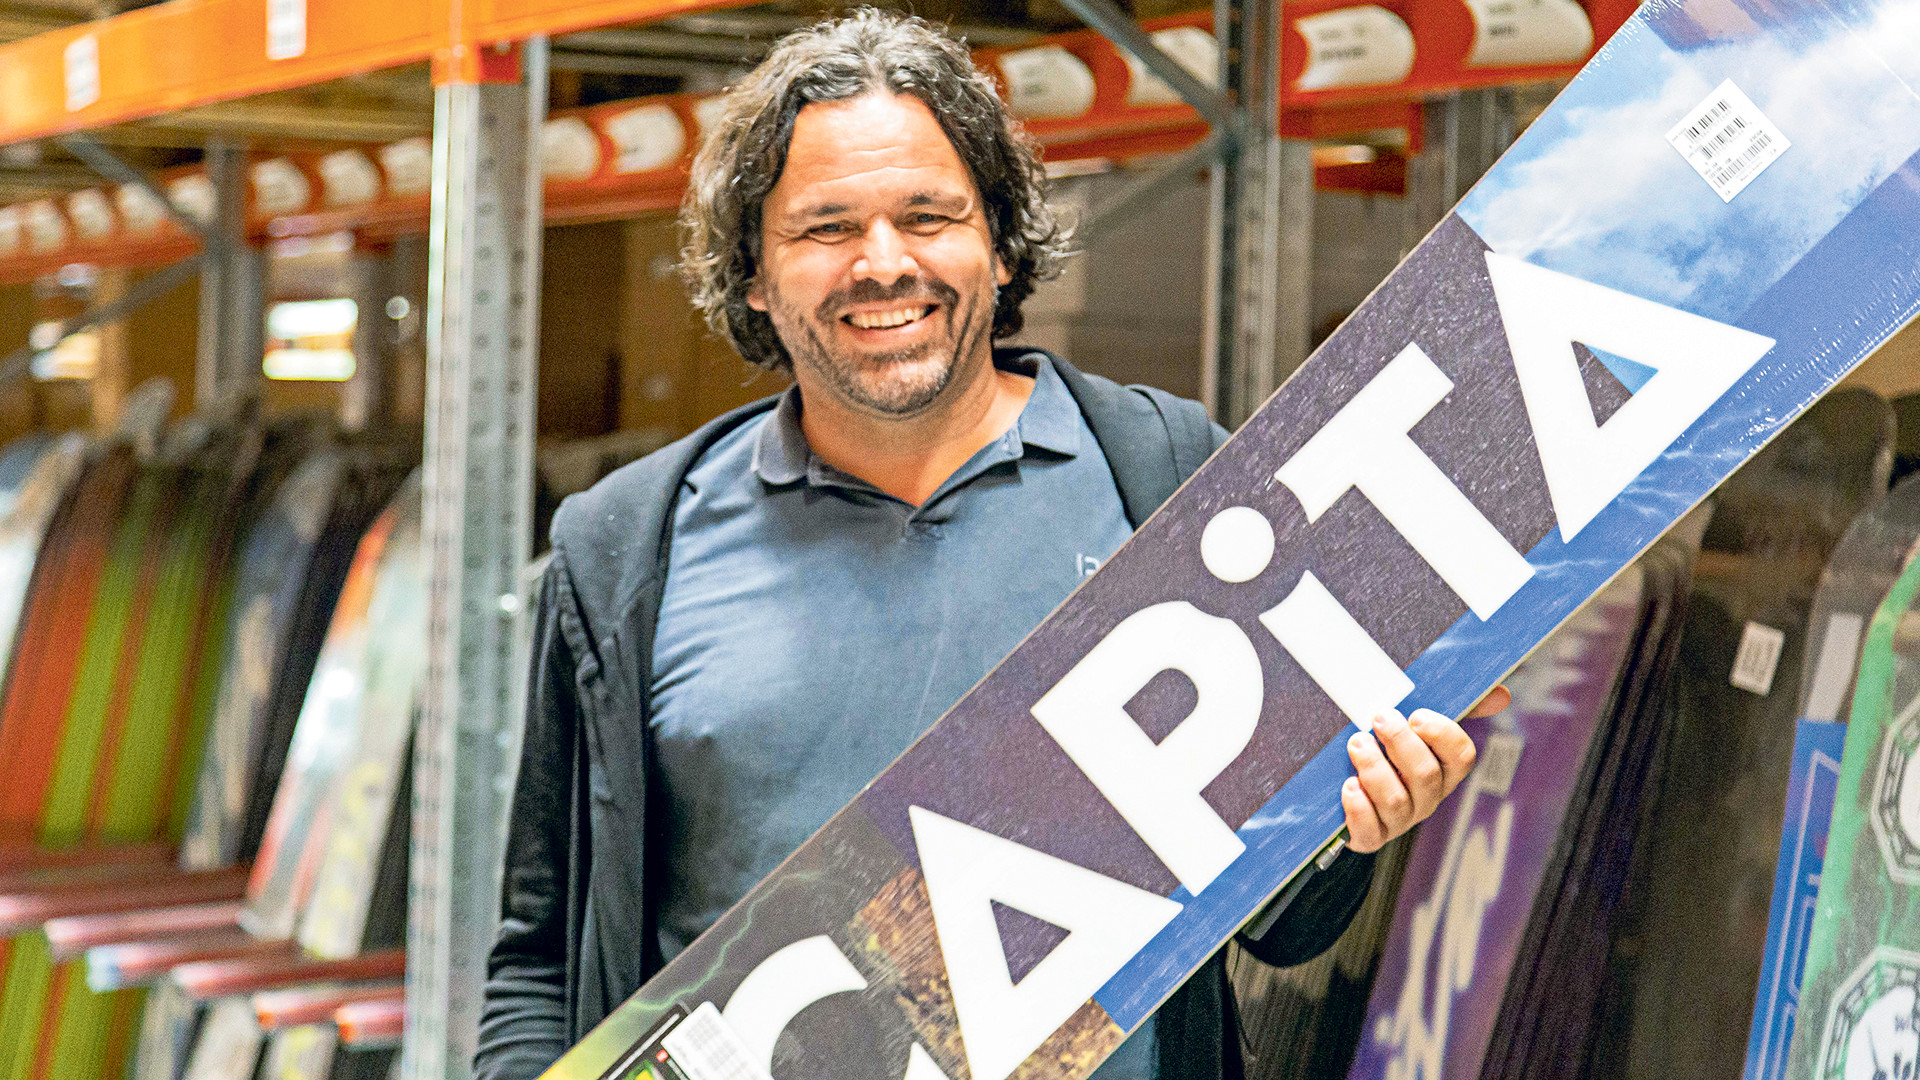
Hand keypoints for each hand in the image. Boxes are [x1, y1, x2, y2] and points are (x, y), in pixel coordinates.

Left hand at [1341, 685, 1508, 852]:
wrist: (1346, 792)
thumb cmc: (1386, 754)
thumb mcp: (1414, 729)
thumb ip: (1452, 710)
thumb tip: (1500, 695)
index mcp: (1443, 771)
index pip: (1460, 756)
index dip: (1441, 734)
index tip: (1417, 715)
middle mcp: (1427, 798)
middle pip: (1426, 775)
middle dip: (1401, 743)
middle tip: (1379, 718)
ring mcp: (1400, 821)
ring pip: (1396, 800)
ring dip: (1375, 768)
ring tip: (1357, 744)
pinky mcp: (1371, 837)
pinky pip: (1369, 830)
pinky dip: (1359, 807)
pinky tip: (1349, 786)